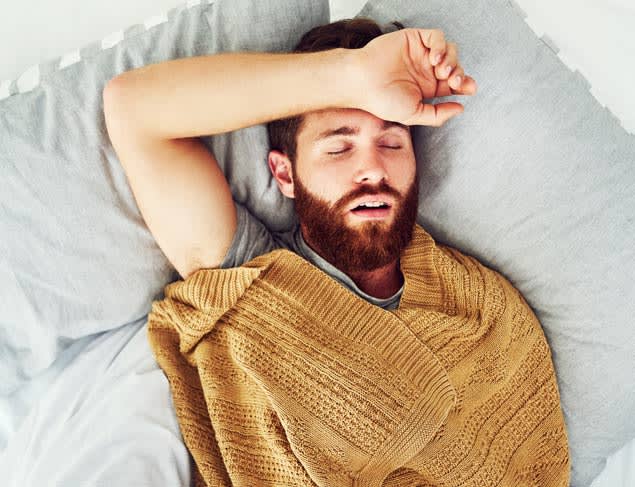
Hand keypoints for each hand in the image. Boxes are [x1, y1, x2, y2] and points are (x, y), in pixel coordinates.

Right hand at [353, 28, 476, 126]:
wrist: (362, 83)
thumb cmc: (382, 101)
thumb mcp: (413, 115)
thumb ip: (437, 115)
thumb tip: (460, 109)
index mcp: (426, 87)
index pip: (453, 83)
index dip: (465, 84)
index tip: (470, 89)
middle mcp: (425, 70)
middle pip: (455, 66)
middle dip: (460, 74)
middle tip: (454, 81)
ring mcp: (420, 54)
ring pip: (449, 50)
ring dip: (451, 60)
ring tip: (441, 71)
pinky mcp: (413, 39)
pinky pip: (436, 37)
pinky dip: (441, 46)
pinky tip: (434, 59)